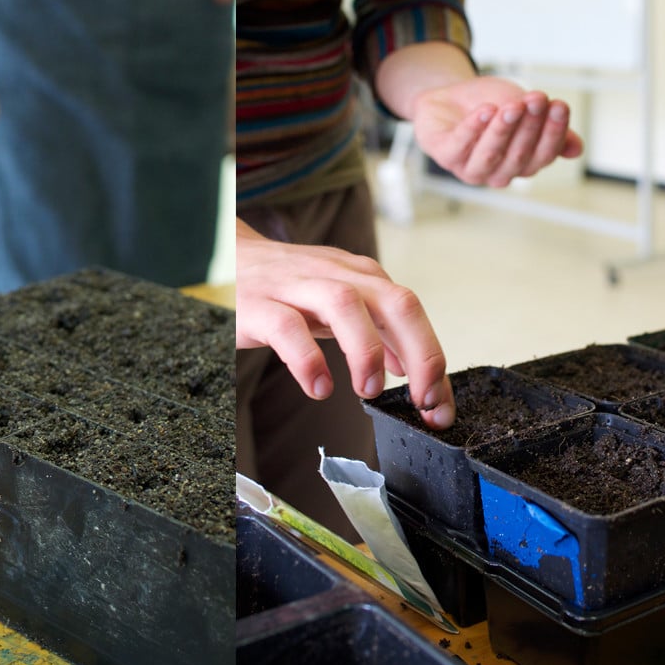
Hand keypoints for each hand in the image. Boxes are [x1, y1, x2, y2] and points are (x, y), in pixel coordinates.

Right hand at [236, 220, 454, 428]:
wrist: (226, 258)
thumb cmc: (286, 285)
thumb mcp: (337, 302)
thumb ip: (375, 330)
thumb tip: (411, 367)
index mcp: (360, 276)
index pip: (412, 312)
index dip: (432, 361)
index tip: (438, 407)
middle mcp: (335, 275)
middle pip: (395, 302)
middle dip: (420, 354)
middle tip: (421, 401)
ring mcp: (296, 286)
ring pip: (345, 304)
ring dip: (366, 351)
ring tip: (368, 391)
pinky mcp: (258, 304)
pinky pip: (287, 327)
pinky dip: (308, 360)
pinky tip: (318, 386)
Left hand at [412, 76, 583, 187]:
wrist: (451, 97)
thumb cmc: (492, 106)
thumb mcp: (525, 110)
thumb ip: (548, 128)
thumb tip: (576, 150)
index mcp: (522, 165)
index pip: (543, 155)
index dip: (553, 132)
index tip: (559, 105)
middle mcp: (498, 172)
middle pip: (518, 154)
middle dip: (529, 126)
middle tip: (536, 99)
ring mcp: (470, 168)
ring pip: (490, 154)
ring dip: (502, 130)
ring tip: (512, 106)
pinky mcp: (445, 157)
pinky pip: (460, 146)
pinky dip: (473, 128)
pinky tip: (485, 110)